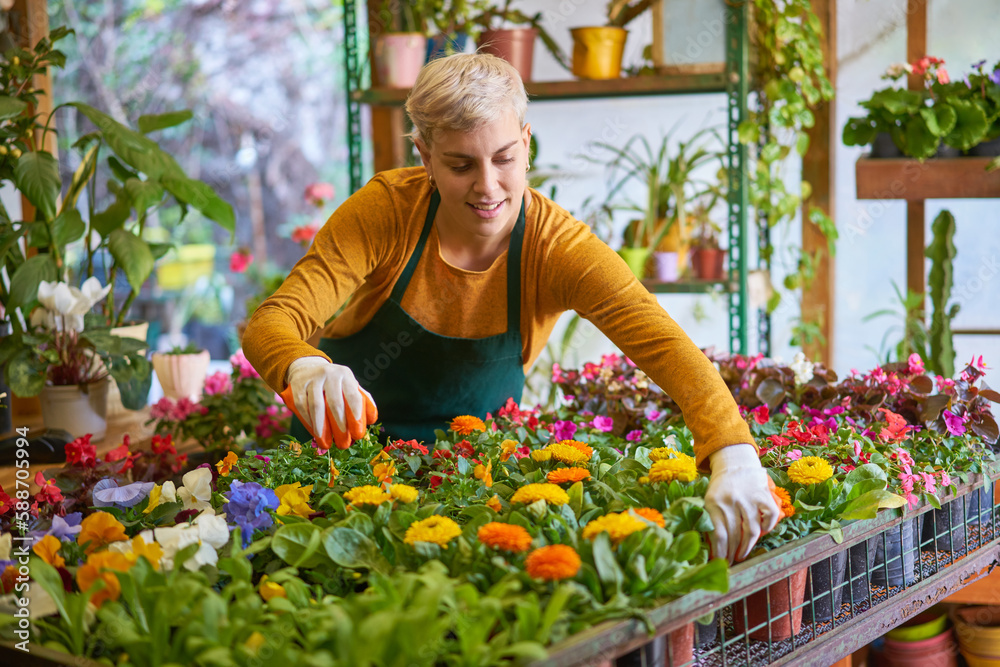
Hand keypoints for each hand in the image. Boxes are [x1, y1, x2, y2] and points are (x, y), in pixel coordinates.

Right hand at [284, 356, 376, 447]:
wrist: (307, 368)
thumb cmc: (334, 383)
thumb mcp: (349, 385)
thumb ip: (362, 400)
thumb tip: (372, 419)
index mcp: (345, 375)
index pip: (353, 396)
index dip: (356, 416)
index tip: (358, 434)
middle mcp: (329, 374)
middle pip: (335, 403)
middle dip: (340, 426)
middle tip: (343, 444)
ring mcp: (311, 379)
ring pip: (316, 406)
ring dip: (321, 427)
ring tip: (325, 443)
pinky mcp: (297, 386)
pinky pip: (302, 406)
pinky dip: (308, 422)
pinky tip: (314, 433)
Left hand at [705, 443, 779, 562]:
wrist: (735, 462)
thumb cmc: (720, 487)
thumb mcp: (709, 500)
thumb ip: (710, 519)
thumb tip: (713, 548)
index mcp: (713, 502)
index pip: (719, 534)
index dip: (721, 552)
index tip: (720, 563)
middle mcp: (731, 500)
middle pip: (734, 535)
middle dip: (733, 553)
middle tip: (732, 563)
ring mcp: (749, 498)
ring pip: (752, 530)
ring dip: (748, 546)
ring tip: (742, 555)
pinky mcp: (764, 495)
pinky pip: (770, 517)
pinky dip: (767, 527)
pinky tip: (761, 533)